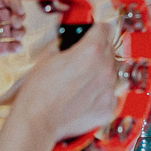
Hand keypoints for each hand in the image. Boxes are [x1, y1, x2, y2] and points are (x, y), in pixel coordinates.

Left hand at [0, 0, 24, 71]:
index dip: (14, 2)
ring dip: (20, 31)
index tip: (18, 9)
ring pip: (15, 30)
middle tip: (16, 22)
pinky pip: (9, 47)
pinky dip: (16, 47)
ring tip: (16, 35)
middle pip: (13, 13)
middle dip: (19, 16)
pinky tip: (16, 47)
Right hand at [15, 23, 118, 142]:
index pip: (105, 29)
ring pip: (112, 71)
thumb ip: (63, 44)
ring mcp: (108, 89)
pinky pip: (111, 93)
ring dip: (101, 71)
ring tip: (82, 79)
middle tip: (82, 58)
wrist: (38, 121)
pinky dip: (101, 92)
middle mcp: (104, 68)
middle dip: (98, 50)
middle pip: (109, 49)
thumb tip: (67, 40)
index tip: (94, 32)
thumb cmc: (38, 91)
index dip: (97, 29)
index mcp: (91, 51)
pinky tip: (86, 95)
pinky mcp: (108, 107)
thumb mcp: (47, 57)